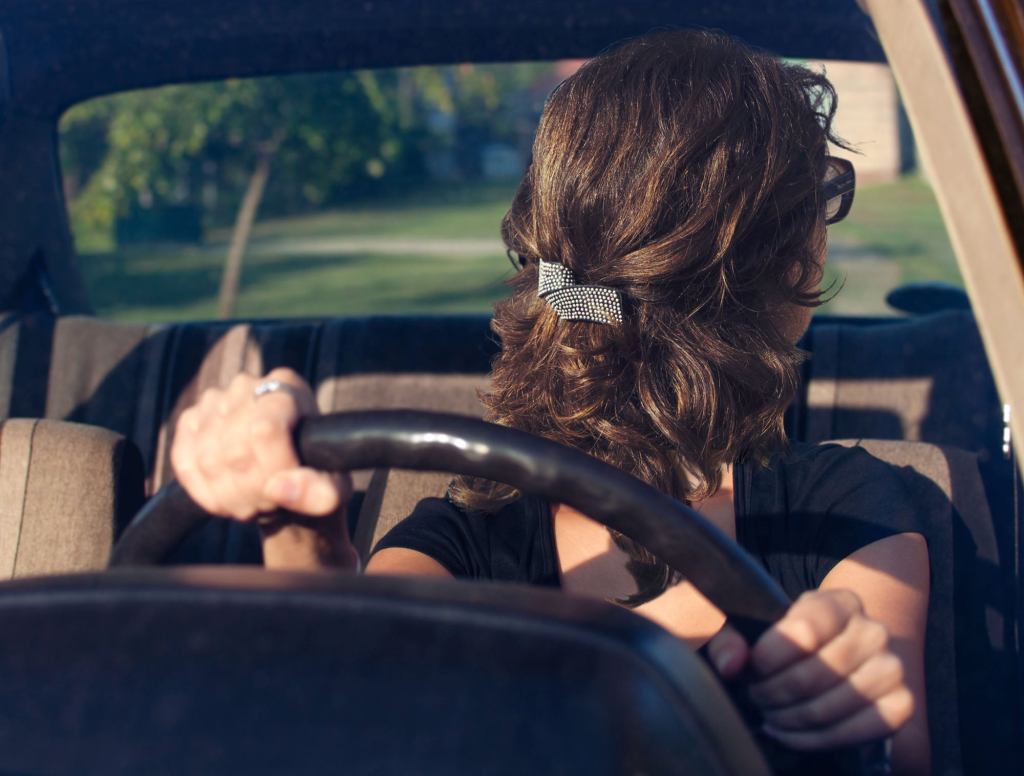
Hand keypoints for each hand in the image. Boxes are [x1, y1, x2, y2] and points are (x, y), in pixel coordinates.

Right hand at [170, 368, 355, 567]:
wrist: (284, 477)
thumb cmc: (313, 477)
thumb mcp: (332, 488)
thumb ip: (320, 492)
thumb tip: (279, 488)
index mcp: (288, 387)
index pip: (266, 430)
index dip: (274, 468)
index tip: (284, 487)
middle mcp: (247, 385)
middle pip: (235, 449)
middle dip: (252, 491)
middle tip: (268, 503)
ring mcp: (214, 401)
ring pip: (208, 461)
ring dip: (229, 496)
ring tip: (252, 502)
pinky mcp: (190, 421)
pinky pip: (185, 463)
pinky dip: (203, 492)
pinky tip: (225, 498)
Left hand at [706, 589, 913, 750]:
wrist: (823, 660)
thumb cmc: (779, 641)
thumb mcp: (750, 627)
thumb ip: (726, 638)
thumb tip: (732, 664)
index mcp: (838, 603)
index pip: (805, 630)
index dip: (770, 656)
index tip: (752, 667)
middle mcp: (873, 630)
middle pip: (818, 672)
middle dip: (776, 692)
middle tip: (756, 697)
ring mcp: (892, 668)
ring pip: (837, 704)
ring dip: (794, 718)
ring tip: (771, 715)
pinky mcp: (900, 705)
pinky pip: (860, 729)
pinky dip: (818, 738)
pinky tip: (792, 733)